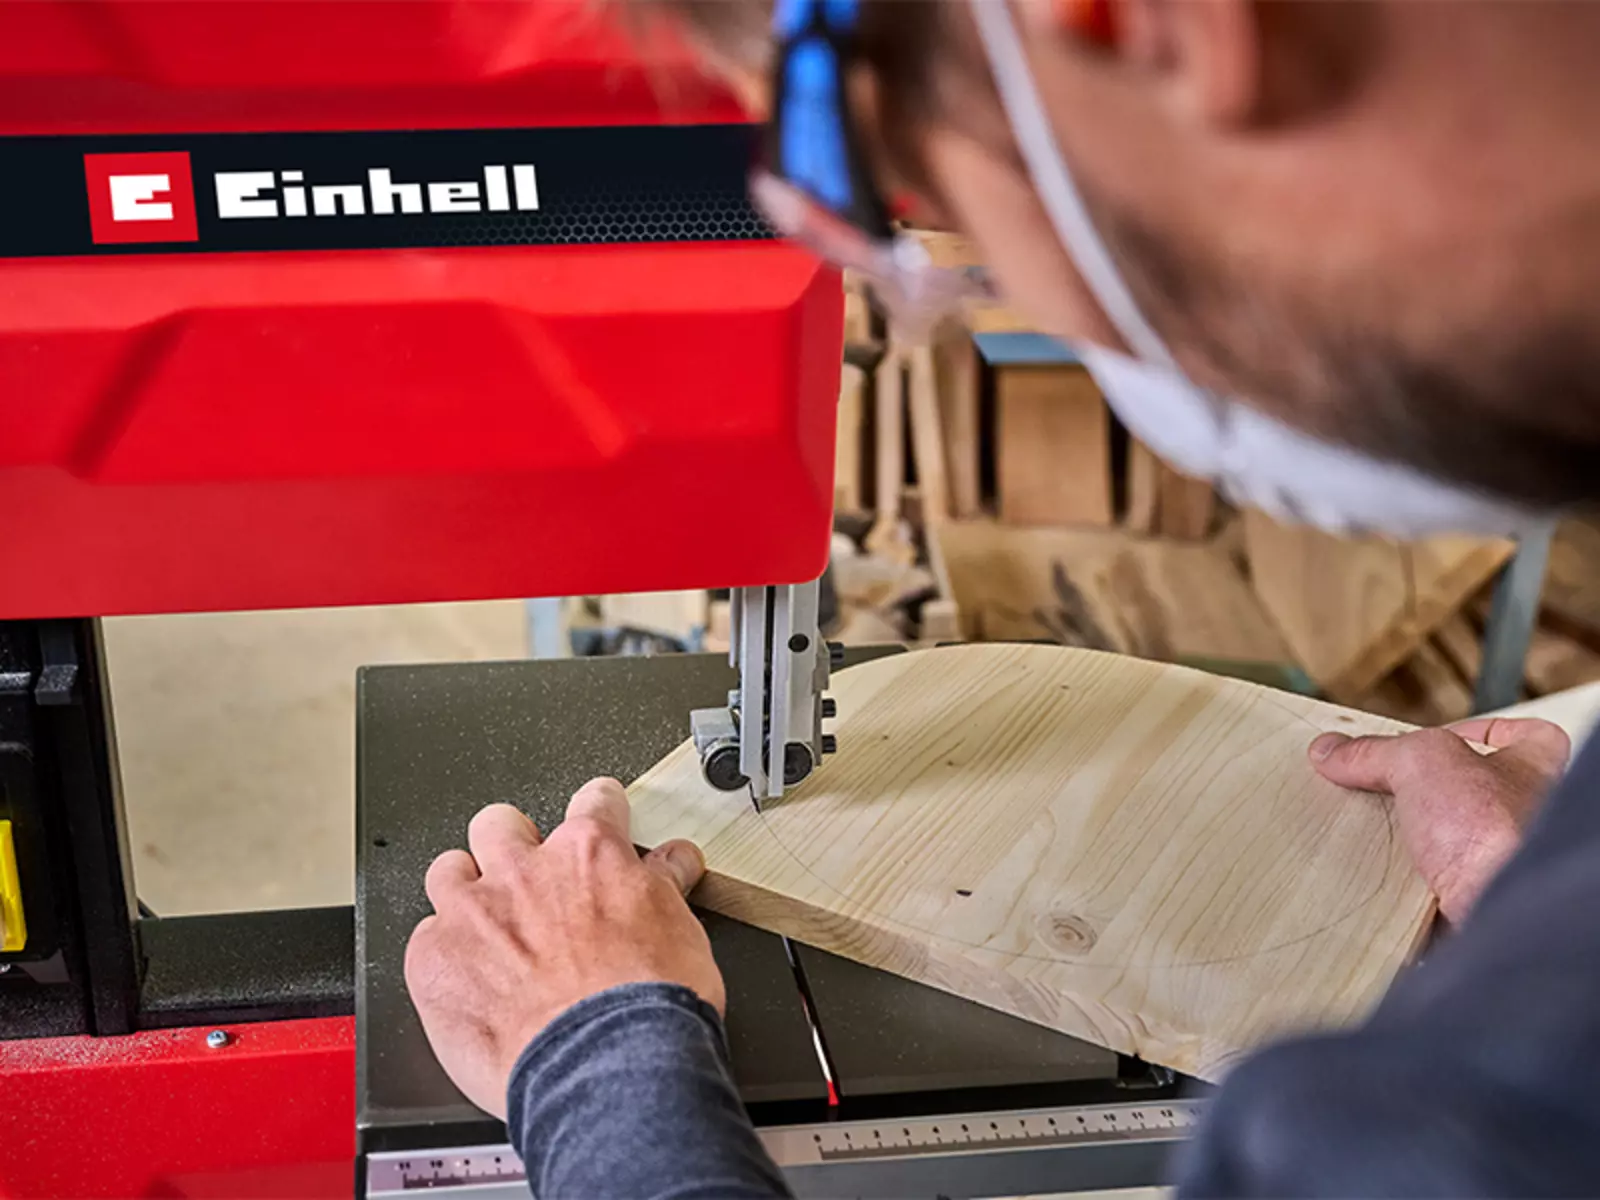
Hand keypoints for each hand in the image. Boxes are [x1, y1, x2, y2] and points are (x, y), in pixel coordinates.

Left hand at [404, 778, 721, 1118]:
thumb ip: (663, 886)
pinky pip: (424, 938)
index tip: (601, 818)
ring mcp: (473, 912)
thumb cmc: (648, 1008)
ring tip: (483, 929)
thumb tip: (672, 862)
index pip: (594, 801)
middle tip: (530, 884)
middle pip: (500, 824)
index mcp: (589, 853)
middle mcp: (526, 870)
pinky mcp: (434, 961)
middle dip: (514, 846)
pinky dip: (443, 956)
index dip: (600, 810)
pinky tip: (467, 983)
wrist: (608, 1066)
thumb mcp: (683, 931)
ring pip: (447, 871)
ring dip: (464, 892)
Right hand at [1309, 718, 1570, 924]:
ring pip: (1451, 842)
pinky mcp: (1475, 900)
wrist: (1501, 916)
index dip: (1476, 731)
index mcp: (1535, 771)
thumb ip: (1376, 751)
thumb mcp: (1422, 762)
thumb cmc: (1495, 834)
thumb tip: (1332, 750)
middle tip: (1386, 785)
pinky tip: (1381, 872)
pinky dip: (1406, 880)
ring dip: (1414, 839)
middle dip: (1426, 790)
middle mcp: (1530, 818)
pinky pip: (1434, 884)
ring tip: (1376, 830)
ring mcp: (1504, 864)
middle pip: (1471, 789)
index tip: (1435, 735)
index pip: (1520, 736)